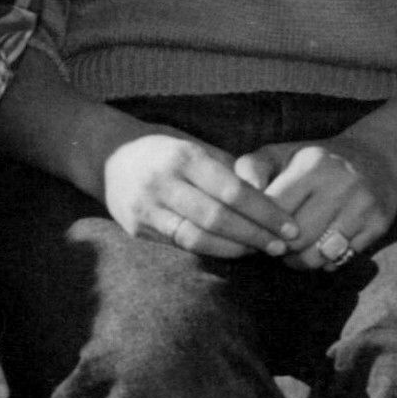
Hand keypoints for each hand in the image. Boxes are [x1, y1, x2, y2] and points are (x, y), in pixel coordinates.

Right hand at [97, 133, 291, 259]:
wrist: (107, 156)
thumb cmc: (163, 149)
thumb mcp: (194, 145)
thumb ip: (229, 168)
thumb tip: (269, 193)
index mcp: (183, 156)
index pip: (233, 190)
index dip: (265, 212)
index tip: (289, 225)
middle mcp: (163, 182)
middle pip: (218, 218)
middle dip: (255, 235)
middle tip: (281, 245)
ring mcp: (147, 208)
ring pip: (198, 238)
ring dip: (234, 249)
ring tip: (259, 251)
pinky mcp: (137, 229)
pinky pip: (180, 246)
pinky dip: (210, 251)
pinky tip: (230, 252)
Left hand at [237, 135, 396, 271]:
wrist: (379, 156)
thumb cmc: (317, 160)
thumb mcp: (283, 153)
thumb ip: (251, 167)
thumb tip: (237, 193)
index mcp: (312, 164)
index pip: (274, 210)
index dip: (260, 226)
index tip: (256, 228)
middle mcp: (341, 184)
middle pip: (296, 239)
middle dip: (278, 248)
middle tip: (273, 245)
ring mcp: (362, 206)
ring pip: (318, 255)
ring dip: (299, 261)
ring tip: (293, 252)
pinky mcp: (378, 225)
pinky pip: (340, 260)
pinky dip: (324, 262)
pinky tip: (319, 248)